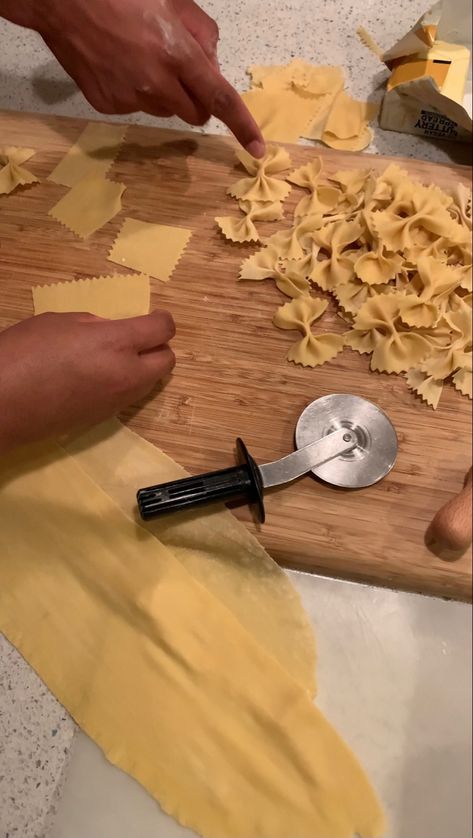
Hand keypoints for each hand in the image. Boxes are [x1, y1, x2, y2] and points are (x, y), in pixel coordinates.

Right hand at [0, 310, 174, 452]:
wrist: (4, 405)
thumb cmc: (23, 354)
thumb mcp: (58, 323)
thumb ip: (93, 325)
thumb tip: (110, 331)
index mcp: (116, 343)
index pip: (162, 330)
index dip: (162, 320)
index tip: (154, 317)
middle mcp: (126, 374)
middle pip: (167, 360)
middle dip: (159, 347)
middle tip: (137, 338)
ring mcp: (118, 400)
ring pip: (151, 382)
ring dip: (144, 367)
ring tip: (116, 358)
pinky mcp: (106, 418)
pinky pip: (130, 397)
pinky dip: (126, 384)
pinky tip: (100, 378)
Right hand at [33, 0, 264, 156]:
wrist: (60, 0)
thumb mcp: (171, 0)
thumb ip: (200, 34)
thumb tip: (211, 65)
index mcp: (176, 54)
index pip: (220, 99)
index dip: (243, 126)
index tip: (258, 148)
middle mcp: (155, 83)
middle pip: (195, 114)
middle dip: (197, 98)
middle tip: (181, 70)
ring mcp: (129, 98)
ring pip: (164, 111)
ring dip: (163, 93)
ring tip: (139, 57)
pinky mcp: (108, 105)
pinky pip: (135, 108)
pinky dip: (134, 92)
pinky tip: (118, 64)